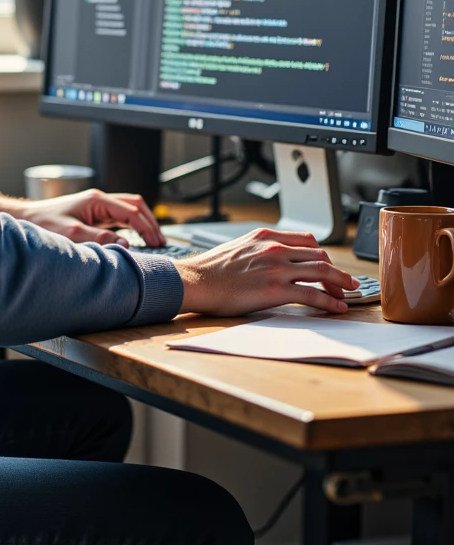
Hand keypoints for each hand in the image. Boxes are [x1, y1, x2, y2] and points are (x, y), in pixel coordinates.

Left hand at [0, 188, 164, 246]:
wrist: (26, 219)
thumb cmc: (44, 224)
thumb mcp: (72, 234)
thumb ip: (99, 239)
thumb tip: (125, 244)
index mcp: (97, 201)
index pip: (131, 211)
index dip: (146, 227)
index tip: (156, 242)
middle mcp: (99, 200)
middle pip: (135, 205)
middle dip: (150, 222)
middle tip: (160, 241)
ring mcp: (96, 206)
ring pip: (129, 208)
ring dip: (142, 222)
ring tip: (153, 239)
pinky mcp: (92, 214)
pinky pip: (119, 216)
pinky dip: (131, 225)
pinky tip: (134, 237)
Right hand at [176, 228, 358, 316]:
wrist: (196, 281)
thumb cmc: (211, 269)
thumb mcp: (239, 247)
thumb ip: (260, 250)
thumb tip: (273, 261)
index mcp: (266, 237)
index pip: (307, 240)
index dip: (323, 254)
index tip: (327, 265)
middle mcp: (275, 249)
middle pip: (319, 255)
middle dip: (335, 270)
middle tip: (343, 283)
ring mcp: (277, 268)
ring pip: (322, 271)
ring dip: (340, 283)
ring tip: (348, 293)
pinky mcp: (276, 289)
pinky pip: (312, 294)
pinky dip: (329, 301)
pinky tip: (336, 307)